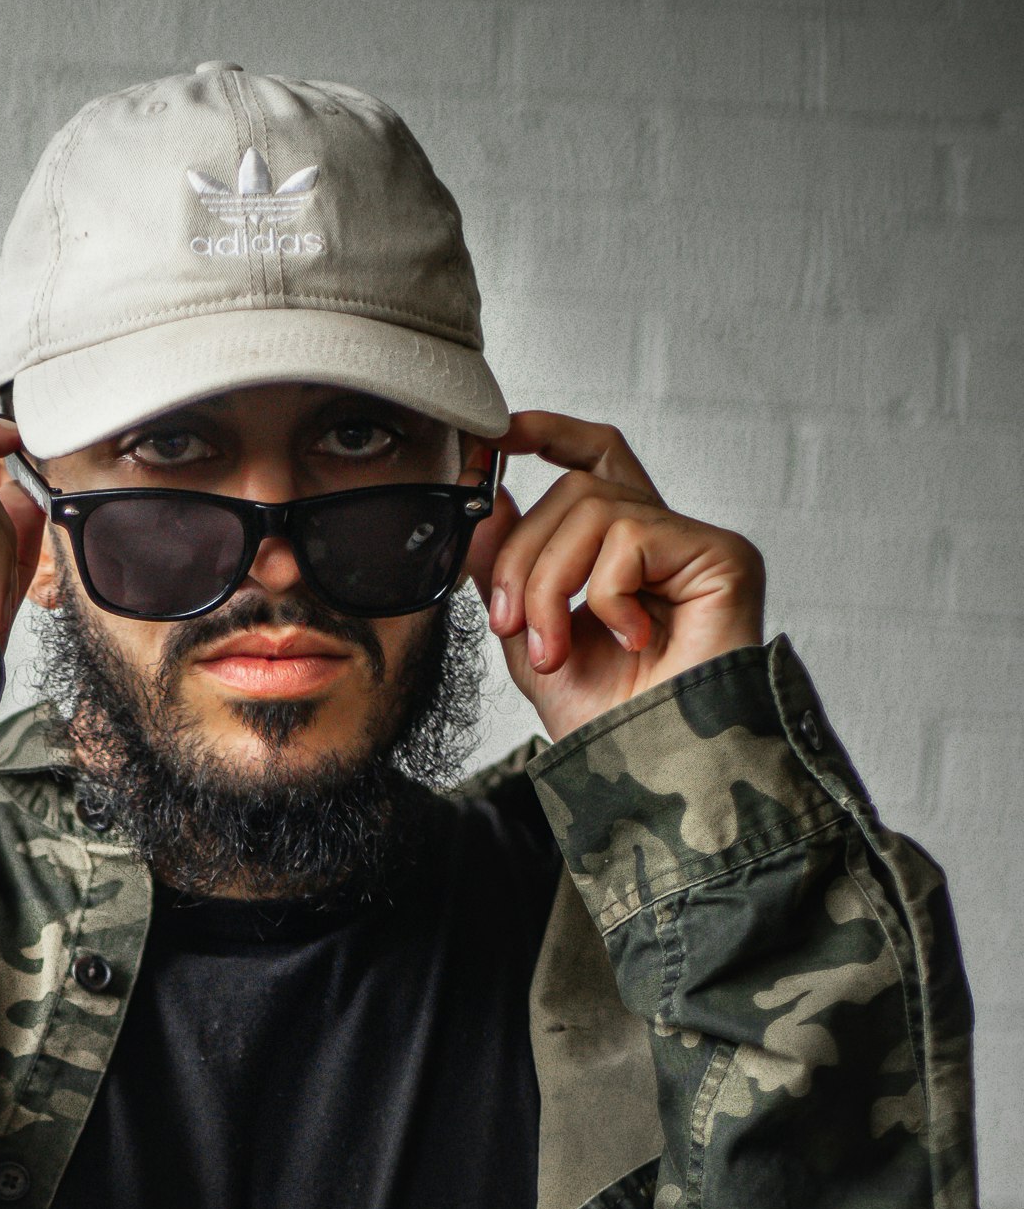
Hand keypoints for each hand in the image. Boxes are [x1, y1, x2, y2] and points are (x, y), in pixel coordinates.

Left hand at [467, 410, 765, 741]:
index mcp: (624, 552)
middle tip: (509, 626)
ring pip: (594, 507)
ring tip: (555, 650)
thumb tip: (485, 501)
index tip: (497, 436)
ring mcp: (696, 544)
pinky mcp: (723, 554)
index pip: (593, 461)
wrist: (650, 774)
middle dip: (522, 558)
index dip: (548, 434)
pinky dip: (605, 593)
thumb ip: (507, 571)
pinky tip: (629, 639)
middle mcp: (664, 538)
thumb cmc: (606, 722)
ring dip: (550, 583)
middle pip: (576, 489)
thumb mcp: (531, 639)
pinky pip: (632, 536)